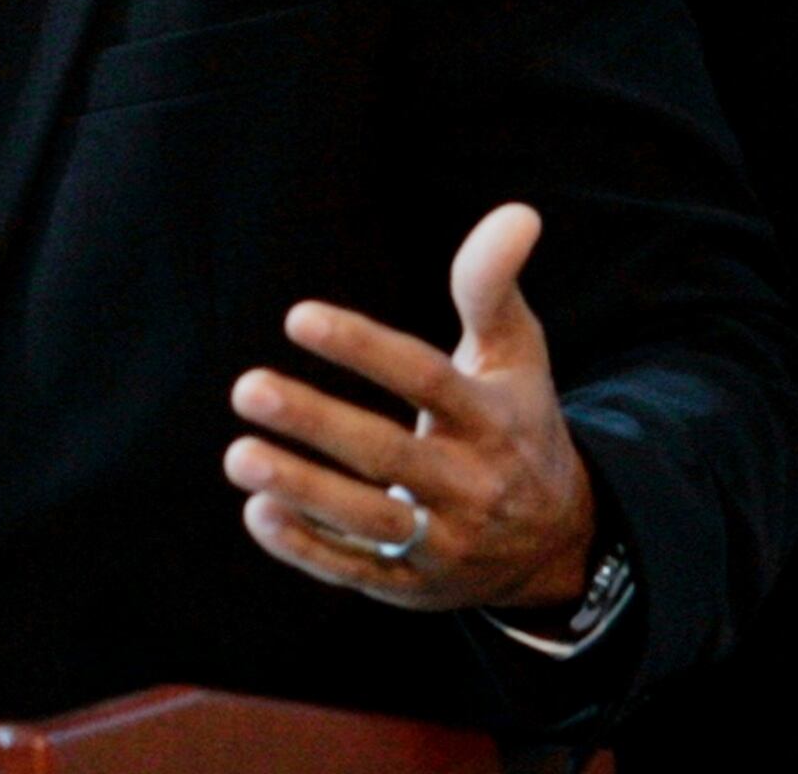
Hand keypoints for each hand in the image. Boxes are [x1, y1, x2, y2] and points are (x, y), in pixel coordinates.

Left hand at [222, 203, 596, 610]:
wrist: (559, 543)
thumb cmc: (516, 424)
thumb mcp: (517, 355)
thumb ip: (492, 286)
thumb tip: (517, 211)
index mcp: (492, 420)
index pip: (427, 379)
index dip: (365, 349)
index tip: (297, 317)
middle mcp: (470, 483)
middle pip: (389, 454)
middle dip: (316, 424)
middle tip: (245, 387)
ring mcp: (444, 541)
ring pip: (370, 521)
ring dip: (302, 491)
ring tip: (238, 456)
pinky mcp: (414, 585)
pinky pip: (359, 571)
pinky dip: (308, 549)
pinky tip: (257, 513)